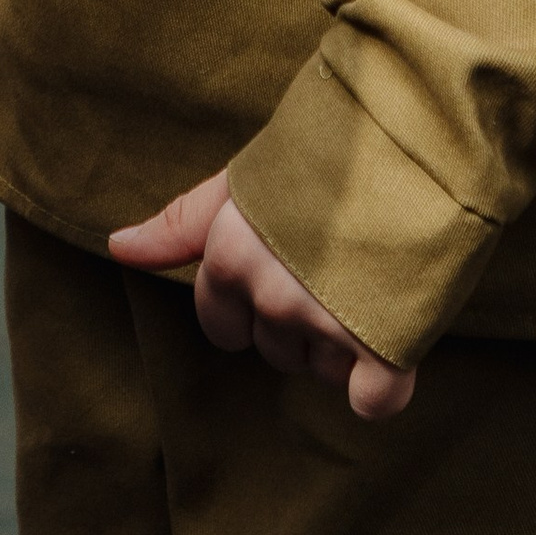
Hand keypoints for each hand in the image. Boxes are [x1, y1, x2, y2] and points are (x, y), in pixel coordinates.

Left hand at [110, 173, 415, 423]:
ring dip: (343, 341)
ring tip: (369, 274)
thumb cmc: (329, 147)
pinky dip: (382, 381)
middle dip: (300, 319)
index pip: (220, 325)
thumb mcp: (246, 176)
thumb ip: (183, 222)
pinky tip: (391, 329)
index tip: (288, 263)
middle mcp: (270, 293)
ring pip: (321, 370)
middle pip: (274, 350)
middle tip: (337, 262)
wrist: (418, 133)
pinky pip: (372, 401)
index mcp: (230, 253)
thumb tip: (117, 247)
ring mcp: (325, 322)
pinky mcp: (382, 346)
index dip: (252, 302)